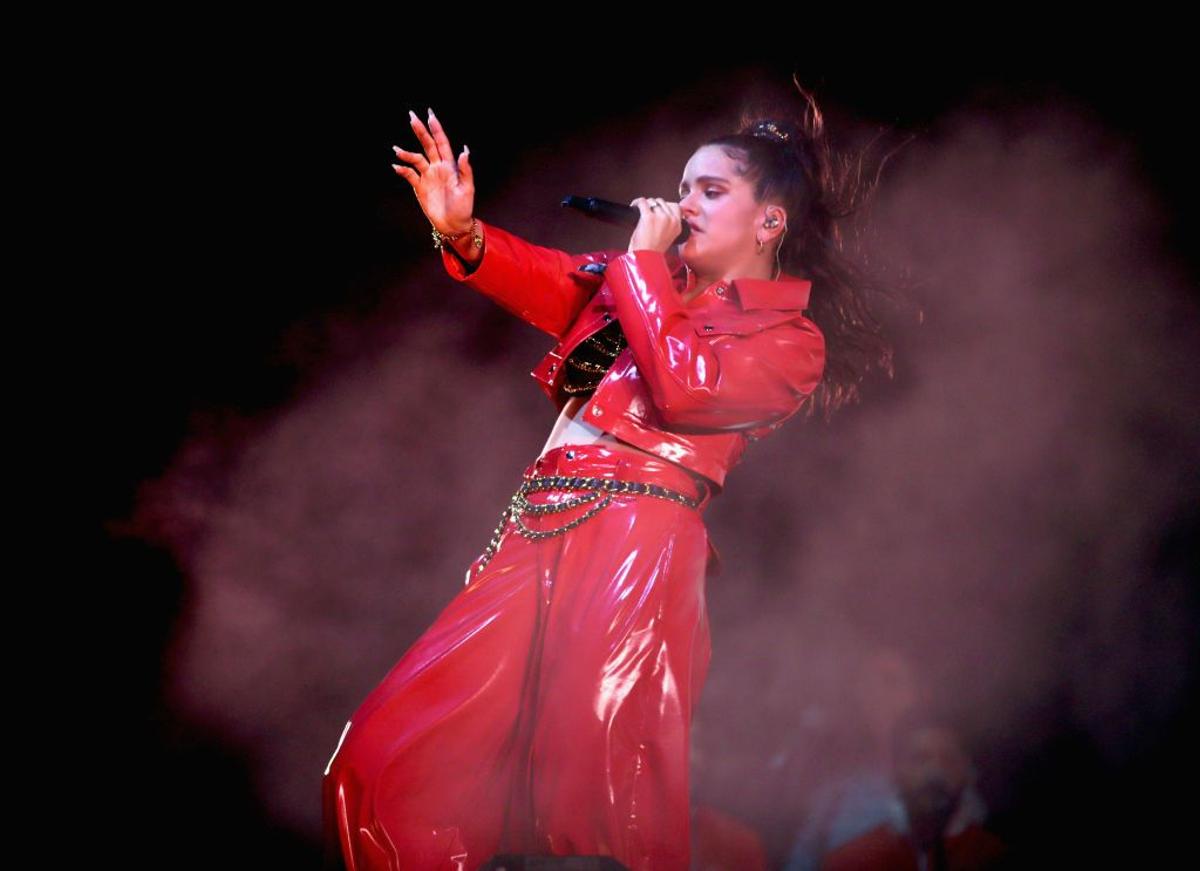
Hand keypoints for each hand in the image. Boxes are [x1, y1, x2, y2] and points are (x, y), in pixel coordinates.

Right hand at [391, 108, 474, 235]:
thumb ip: (465, 171)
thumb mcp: (467, 189)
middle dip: (420, 131)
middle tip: (411, 116)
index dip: (436, 129)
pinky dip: (402, 169)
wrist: (454, 225)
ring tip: (397, 150)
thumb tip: (464, 151)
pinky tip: (396, 166)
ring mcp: (428, 176)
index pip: (442, 143)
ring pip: (416, 159)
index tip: (430, 115)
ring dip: (407, 153)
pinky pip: (409, 175)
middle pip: (427, 145)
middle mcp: (438, 168)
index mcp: (450, 166)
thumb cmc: (463, 208)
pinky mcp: (420, 187)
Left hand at [627, 197, 682, 253]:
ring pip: (653, 201)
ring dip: (646, 205)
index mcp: (678, 226)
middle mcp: (671, 220)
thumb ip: (668, 225)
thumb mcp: (668, 238)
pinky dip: (637, 202)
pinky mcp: (649, 217)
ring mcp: (661, 217)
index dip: (665, 206)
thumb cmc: (652, 252)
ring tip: (641, 210)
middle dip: (654, 205)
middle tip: (647, 211)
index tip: (658, 208)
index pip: (675, 206)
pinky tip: (634, 206)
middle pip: (663, 202)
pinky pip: (642, 202)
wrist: (645, 259)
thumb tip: (661, 213)